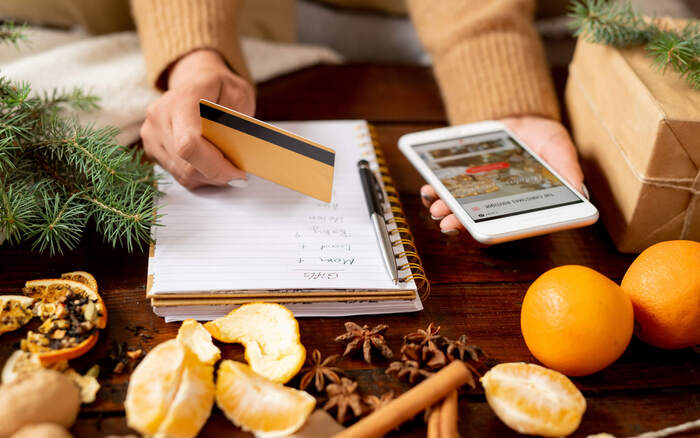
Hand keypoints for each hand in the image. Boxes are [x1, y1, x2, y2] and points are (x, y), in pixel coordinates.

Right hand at [140, 49, 255, 188]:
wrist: (194, 80)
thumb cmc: (220, 88)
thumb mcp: (239, 94)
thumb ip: (237, 123)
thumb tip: (238, 155)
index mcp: (182, 99)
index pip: (190, 143)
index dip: (215, 166)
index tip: (238, 174)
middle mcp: (159, 116)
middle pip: (187, 164)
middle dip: (217, 175)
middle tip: (238, 174)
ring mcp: (151, 134)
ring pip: (183, 174)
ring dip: (210, 177)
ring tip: (226, 167)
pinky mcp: (151, 148)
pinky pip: (178, 175)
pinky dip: (199, 176)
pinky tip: (211, 165)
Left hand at [421, 116, 584, 234]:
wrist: (516, 116)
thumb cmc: (541, 137)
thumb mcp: (558, 146)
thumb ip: (566, 166)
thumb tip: (578, 189)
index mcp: (522, 204)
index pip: (507, 225)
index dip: (492, 231)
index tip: (480, 232)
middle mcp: (497, 203)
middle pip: (478, 221)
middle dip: (461, 224)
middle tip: (449, 223)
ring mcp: (478, 192)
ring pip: (459, 209)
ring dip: (445, 210)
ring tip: (437, 208)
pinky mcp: (462, 179)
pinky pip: (446, 190)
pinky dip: (436, 191)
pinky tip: (430, 189)